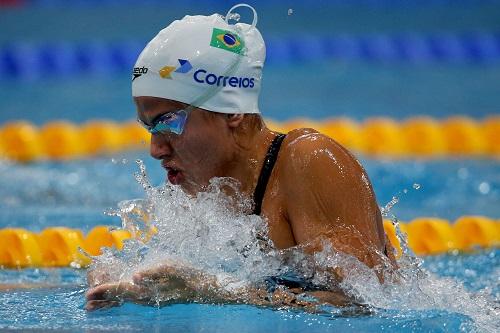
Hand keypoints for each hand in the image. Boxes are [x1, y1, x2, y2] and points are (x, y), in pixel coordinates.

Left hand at [85, 261, 210, 310]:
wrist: (201, 287)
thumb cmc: (186, 274)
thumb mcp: (170, 268)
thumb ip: (152, 272)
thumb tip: (135, 277)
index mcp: (147, 289)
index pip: (120, 289)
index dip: (104, 290)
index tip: (89, 293)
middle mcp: (145, 298)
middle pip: (119, 297)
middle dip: (102, 298)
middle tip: (86, 301)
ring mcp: (149, 299)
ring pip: (124, 300)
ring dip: (109, 301)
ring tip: (94, 304)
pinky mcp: (153, 297)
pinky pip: (131, 299)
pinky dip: (120, 299)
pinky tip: (117, 299)